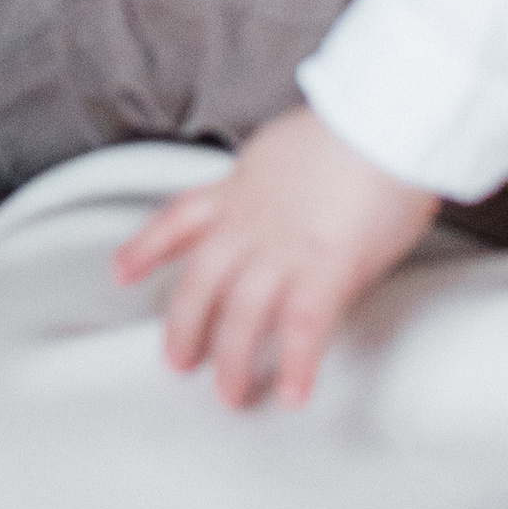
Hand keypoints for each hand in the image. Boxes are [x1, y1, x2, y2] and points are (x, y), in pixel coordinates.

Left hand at [113, 106, 439, 408]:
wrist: (386, 113)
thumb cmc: (359, 121)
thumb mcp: (291, 145)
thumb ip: (275, 178)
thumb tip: (283, 193)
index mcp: (244, 184)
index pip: (182, 217)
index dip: (146, 247)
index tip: (121, 272)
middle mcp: (254, 219)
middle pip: (203, 279)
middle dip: (185, 325)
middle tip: (177, 361)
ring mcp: (287, 245)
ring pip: (243, 313)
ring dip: (234, 359)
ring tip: (232, 395)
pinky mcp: (329, 266)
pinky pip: (304, 326)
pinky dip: (297, 364)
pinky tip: (293, 394)